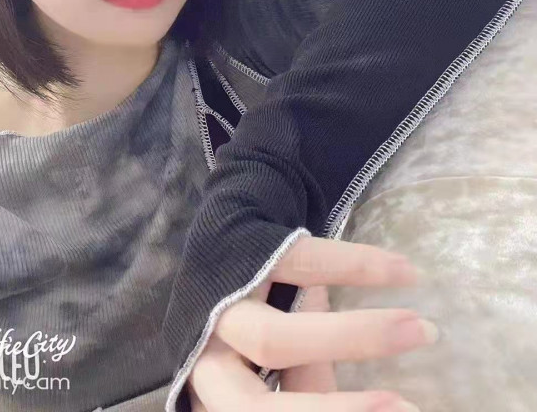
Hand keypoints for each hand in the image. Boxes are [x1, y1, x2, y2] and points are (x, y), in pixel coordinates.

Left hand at [188, 235, 434, 411]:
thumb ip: (304, 383)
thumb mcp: (273, 360)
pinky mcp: (242, 250)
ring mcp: (215, 302)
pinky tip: (405, 273)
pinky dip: (359, 268)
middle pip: (253, 408)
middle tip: (405, 408)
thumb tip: (353, 403)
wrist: (223, 226)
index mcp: (211, 390)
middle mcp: (201, 355)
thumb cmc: (253, 309)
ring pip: (272, 341)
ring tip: (419, 331)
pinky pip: (302, 263)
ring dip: (354, 339)